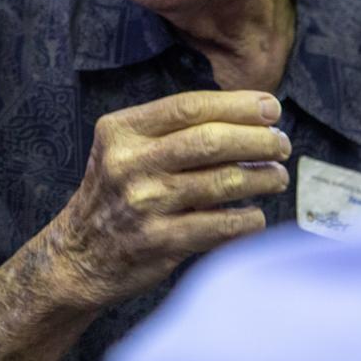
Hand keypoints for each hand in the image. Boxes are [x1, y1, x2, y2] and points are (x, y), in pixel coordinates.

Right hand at [43, 90, 290, 309]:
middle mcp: (129, 163)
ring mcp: (144, 204)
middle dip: (258, 140)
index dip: (238, 105)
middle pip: (210, 141)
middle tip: (281, 144)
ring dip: (262, 178)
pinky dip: (249, 220)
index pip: (189, 107)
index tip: (271, 109)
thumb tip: (246, 119)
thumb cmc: (114, 194)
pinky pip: (221, 226)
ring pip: (222, 182)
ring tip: (277, 176)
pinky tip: (256, 215)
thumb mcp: (123, 149)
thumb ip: (171, 132)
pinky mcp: (159, 242)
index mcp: (121, 131)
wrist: (79, 255)